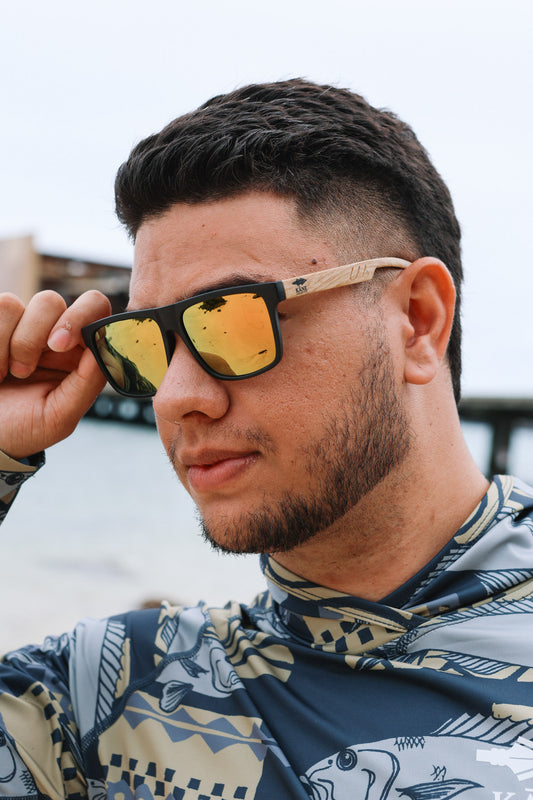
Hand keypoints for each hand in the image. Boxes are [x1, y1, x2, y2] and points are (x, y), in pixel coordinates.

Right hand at [0, 289, 111, 459]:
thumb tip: (104, 346)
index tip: (60, 344)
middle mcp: (48, 333)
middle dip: (38, 331)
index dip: (82, 316)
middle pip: (51, 301)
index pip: (94, 310)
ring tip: (11, 375)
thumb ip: (87, 383)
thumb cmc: (24, 429)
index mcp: (77, 351)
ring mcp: (17, 327)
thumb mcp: (60, 416)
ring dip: (13, 345)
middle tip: (31, 364)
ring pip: (14, 305)